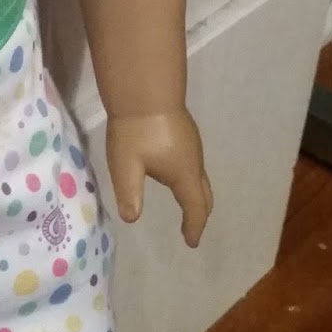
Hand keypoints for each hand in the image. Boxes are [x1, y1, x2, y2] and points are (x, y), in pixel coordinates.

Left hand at [106, 108, 212, 246]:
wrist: (145, 89)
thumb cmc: (135, 130)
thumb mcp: (126, 165)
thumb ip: (129, 193)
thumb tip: (132, 218)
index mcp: (184, 174)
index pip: (195, 207)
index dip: (194, 226)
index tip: (191, 242)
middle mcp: (194, 161)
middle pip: (204, 193)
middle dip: (200, 213)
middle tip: (193, 228)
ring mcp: (192, 143)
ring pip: (200, 176)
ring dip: (196, 194)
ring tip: (185, 205)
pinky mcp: (185, 131)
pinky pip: (194, 163)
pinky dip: (190, 179)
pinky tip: (173, 173)